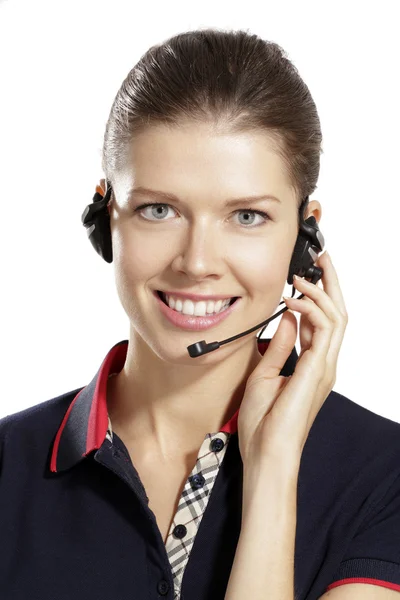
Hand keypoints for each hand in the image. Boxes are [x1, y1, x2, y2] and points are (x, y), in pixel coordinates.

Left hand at [237, 251, 347, 468]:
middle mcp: (323, 363)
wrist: (266, 452)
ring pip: (336, 317)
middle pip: (337, 314)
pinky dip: (313, 309)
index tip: (306, 275)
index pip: (322, 322)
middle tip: (322, 259)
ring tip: (302, 277)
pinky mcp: (317, 370)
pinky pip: (324, 330)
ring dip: (320, 292)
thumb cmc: (263, 422)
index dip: (317, 296)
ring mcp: (324, 367)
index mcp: (311, 365)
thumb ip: (280, 345)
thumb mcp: (265, 373)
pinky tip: (294, 300)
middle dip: (330, 284)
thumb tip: (287, 319)